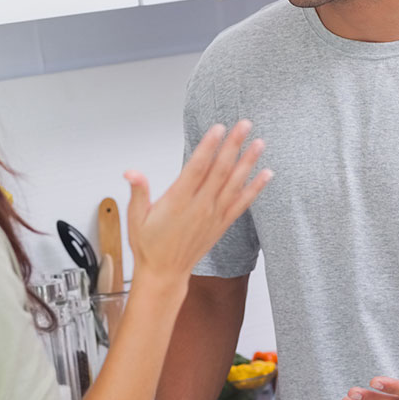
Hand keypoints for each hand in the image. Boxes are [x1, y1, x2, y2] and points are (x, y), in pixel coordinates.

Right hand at [124, 120, 271, 285]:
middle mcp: (199, 207)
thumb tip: (132, 172)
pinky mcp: (221, 224)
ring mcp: (213, 216)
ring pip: (234, 184)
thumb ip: (138, 192)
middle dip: (233, 146)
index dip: (209, 147)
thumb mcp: (135, 217)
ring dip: (248, 162)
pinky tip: (266, 175)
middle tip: (244, 125)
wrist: (165, 274)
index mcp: (177, 202)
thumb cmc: (150, 246)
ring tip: (259, 143)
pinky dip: (255, 188)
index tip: (218, 128)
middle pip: (220, 171)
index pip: (196, 168)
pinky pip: (242, 203)